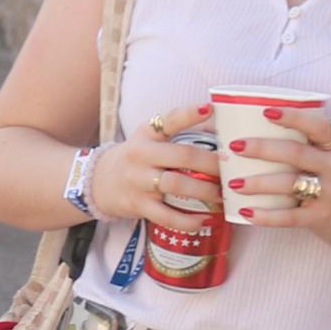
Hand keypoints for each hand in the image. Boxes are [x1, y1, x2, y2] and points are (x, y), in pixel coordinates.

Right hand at [84, 102, 224, 228]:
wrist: (99, 182)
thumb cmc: (137, 158)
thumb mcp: (150, 137)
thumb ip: (180, 130)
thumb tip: (221, 122)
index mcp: (147, 134)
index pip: (169, 120)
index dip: (189, 114)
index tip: (209, 108)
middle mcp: (141, 155)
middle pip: (182, 156)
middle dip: (212, 163)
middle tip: (231, 169)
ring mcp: (138, 181)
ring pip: (177, 185)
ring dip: (205, 192)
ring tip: (224, 196)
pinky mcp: (138, 205)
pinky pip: (167, 215)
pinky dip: (188, 220)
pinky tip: (206, 220)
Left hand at [211, 101, 330, 249]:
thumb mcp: (329, 158)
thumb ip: (303, 143)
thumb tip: (252, 126)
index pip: (317, 125)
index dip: (293, 116)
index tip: (266, 111)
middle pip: (296, 153)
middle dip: (263, 148)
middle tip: (235, 145)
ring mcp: (329, 193)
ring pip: (290, 184)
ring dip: (259, 183)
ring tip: (233, 183)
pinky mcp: (321, 218)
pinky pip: (290, 217)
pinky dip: (266, 216)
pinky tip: (245, 212)